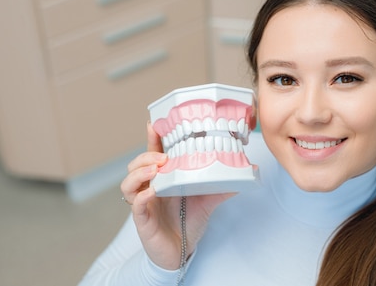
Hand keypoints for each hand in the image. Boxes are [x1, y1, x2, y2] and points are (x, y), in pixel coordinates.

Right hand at [120, 122, 233, 269]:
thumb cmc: (188, 221)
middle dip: (146, 156)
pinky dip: (142, 197)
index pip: (152, 154)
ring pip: (128, 184)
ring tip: (156, 169)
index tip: (153, 124)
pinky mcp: (143, 221)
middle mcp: (149, 188)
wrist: (182, 251)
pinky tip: (152, 192)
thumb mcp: (208, 200)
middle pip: (135, 165)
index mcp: (163, 179)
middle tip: (163, 157)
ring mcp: (144, 204)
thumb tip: (248, 171)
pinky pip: (136, 205)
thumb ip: (223, 185)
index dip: (152, 139)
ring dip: (140, 173)